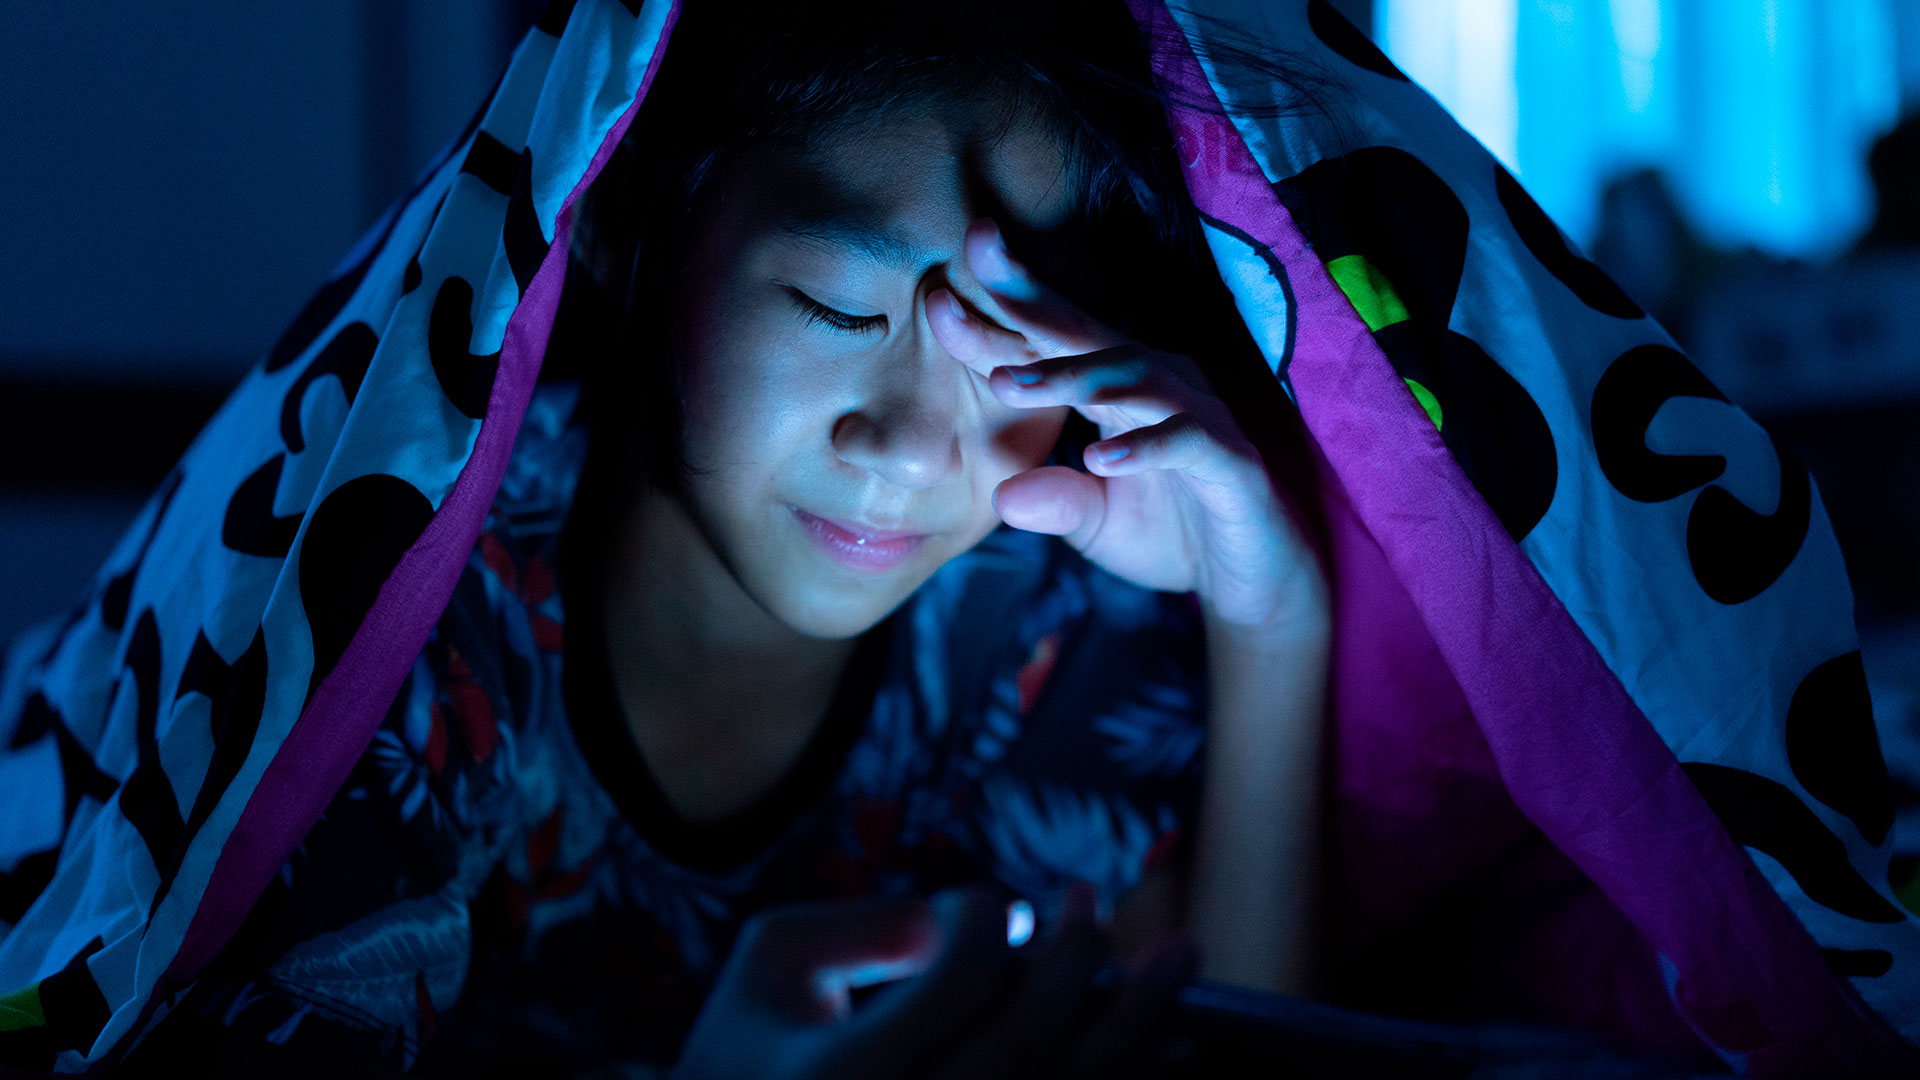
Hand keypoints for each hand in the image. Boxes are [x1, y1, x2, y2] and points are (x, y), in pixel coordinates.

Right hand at [669, 886, 1196, 1079]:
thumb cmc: (749, 1052)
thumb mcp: (771, 966)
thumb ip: (859, 926)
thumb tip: (957, 921)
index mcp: (838, 1076)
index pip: (957, 982)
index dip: (990, 922)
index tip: (995, 905)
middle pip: (1025, 1044)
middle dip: (1076, 963)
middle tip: (1091, 903)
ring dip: (1133, 1025)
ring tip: (1181, 959)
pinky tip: (1168, 1048)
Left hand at [930, 220, 1324, 636]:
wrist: (1250, 582)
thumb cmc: (1172, 534)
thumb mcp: (1093, 521)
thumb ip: (1052, 500)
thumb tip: (1001, 497)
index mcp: (1118, 390)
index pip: (1054, 344)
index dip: (1000, 318)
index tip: (936, 300)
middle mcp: (1159, 386)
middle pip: (1090, 333)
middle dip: (1031, 300)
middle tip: (973, 267)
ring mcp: (1200, 417)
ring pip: (1135, 378)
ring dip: (1071, 376)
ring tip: (1011, 384)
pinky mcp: (1232, 460)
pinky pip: (1187, 441)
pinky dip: (1143, 446)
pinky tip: (1099, 457)